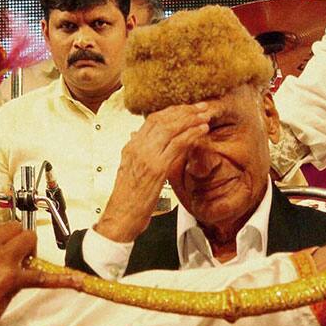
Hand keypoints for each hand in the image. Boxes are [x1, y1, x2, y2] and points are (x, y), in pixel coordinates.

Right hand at [0, 210, 79, 325]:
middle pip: (12, 226)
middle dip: (14, 238)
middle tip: (10, 253)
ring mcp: (2, 260)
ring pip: (28, 238)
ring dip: (29, 248)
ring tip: (23, 261)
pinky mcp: (14, 280)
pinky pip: (42, 275)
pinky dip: (61, 279)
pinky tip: (77, 281)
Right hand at [94, 103, 208, 242]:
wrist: (120, 218)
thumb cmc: (128, 200)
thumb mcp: (130, 170)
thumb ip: (137, 152)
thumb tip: (139, 137)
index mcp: (131, 146)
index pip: (152, 119)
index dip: (172, 111)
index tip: (187, 108)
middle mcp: (137, 147)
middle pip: (162, 119)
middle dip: (184, 110)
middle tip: (201, 106)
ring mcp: (146, 156)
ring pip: (170, 128)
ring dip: (190, 119)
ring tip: (205, 115)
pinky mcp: (156, 168)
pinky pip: (176, 144)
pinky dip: (191, 134)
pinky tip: (201, 130)